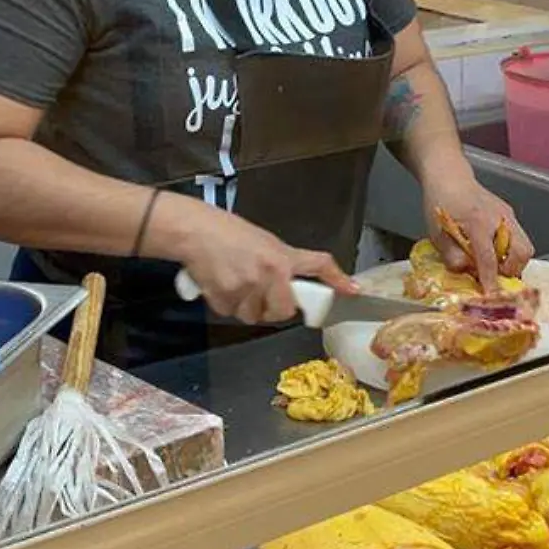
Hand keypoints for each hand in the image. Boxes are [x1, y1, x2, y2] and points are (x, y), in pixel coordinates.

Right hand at [164, 199, 353, 323]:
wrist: (195, 232)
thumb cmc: (227, 232)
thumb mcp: (265, 242)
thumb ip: (281, 264)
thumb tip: (291, 285)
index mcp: (282, 257)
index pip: (318, 266)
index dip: (338, 280)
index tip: (352, 291)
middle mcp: (270, 274)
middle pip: (284, 311)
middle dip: (275, 308)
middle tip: (263, 293)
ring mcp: (248, 289)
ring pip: (255, 316)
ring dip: (248, 307)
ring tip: (237, 284)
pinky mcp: (225, 299)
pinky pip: (232, 313)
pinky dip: (227, 305)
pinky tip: (221, 285)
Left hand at [425, 171, 533, 291]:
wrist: (449, 177)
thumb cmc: (440, 204)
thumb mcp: (438, 233)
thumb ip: (452, 256)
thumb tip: (466, 273)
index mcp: (477, 223)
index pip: (489, 258)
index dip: (491, 280)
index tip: (492, 296)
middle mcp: (498, 219)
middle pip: (521, 251)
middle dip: (512, 270)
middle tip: (496, 276)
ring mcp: (508, 215)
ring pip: (525, 245)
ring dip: (514, 261)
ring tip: (496, 265)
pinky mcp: (510, 214)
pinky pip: (519, 237)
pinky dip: (512, 250)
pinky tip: (495, 251)